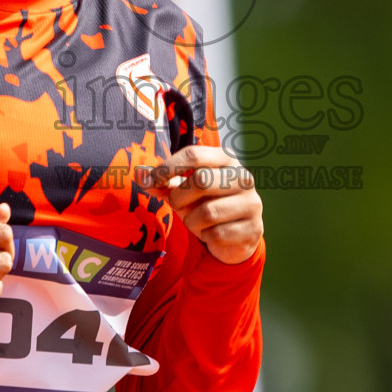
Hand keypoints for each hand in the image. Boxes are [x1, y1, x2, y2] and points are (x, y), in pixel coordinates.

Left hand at [139, 146, 262, 264]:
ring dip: (192, 221)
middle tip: (177, 205)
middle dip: (180, 197)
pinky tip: (211, 234)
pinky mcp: (253, 228)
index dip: (168, 167)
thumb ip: (162, 182)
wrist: (235, 235)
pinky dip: (206, 237)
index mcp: (226, 159)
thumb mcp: (182, 191)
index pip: (194, 154)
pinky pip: (218, 234)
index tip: (150, 181)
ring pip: (208, 212)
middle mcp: (243, 177)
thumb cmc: (205, 204)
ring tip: (195, 222)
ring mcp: (252, 202)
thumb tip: (138, 173)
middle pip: (201, 181)